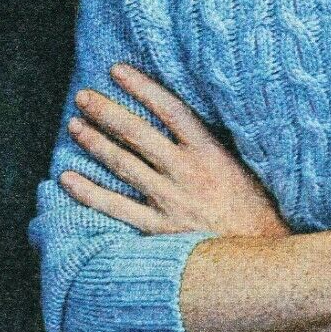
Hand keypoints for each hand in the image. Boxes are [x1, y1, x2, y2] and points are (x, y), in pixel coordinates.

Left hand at [60, 63, 286, 236]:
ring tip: (74, 124)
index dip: (142, 86)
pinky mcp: (158, 229)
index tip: (117, 70)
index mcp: (211, 152)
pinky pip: (115, 207)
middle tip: (83, 96)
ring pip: (122, 164)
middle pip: (137, 133)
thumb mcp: (246, 168)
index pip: (171, 108)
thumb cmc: (259, 212)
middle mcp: (186, 172)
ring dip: (94, 142)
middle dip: (107, 111)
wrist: (263, 262)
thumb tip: (187, 120)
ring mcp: (170, 201)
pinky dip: (88, 192)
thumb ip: (216, 145)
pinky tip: (67, 177)